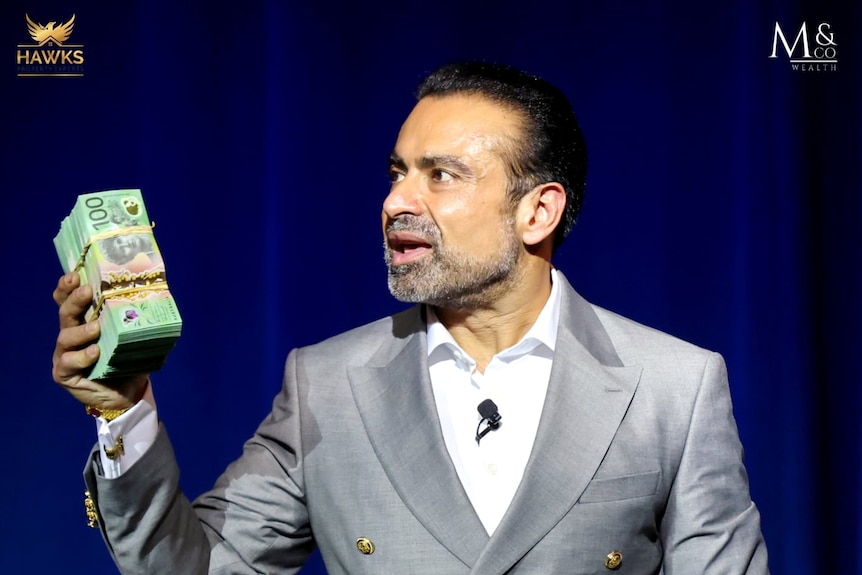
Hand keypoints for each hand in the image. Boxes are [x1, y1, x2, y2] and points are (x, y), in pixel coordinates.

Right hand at [52, 272, 148, 410]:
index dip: (67, 287)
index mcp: (83, 321)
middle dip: (74, 300)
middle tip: (87, 291)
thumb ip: (137, 318)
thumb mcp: (133, 336)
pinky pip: (68, 362)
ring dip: (81, 330)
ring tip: (97, 327)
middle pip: (65, 312)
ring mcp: (64, 354)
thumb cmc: (128, 361)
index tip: (75, 275)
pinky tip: (95, 352)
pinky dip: (81, 356)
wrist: (127, 394)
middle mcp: (70, 335)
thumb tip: (160, 294)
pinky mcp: (64, 374)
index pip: (68, 299)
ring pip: (65, 336)